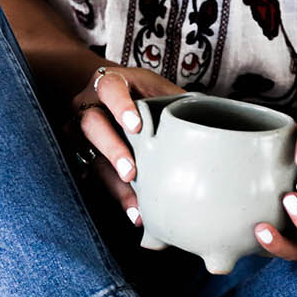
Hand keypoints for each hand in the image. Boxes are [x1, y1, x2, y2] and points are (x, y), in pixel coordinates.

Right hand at [67, 65, 185, 224]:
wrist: (109, 96)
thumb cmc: (140, 93)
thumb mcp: (156, 89)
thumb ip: (177, 102)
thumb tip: (215, 123)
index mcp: (109, 83)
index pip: (109, 88)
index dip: (120, 105)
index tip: (136, 126)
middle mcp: (88, 106)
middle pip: (91, 125)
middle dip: (112, 149)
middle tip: (131, 172)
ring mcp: (80, 132)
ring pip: (90, 157)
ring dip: (114, 184)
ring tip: (137, 207)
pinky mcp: (83, 156)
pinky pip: (95, 178)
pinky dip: (117, 196)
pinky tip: (135, 213)